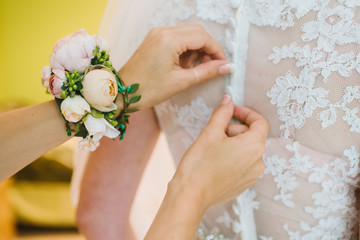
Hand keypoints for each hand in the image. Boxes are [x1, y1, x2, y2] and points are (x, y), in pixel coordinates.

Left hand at [118, 25, 231, 109]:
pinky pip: (176, 38)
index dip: (216, 50)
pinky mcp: (154, 39)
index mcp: (170, 39)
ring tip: (193, 69)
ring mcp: (157, 34)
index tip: (222, 64)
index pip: (203, 37)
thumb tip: (226, 66)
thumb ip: (206, 71)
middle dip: (206, 49)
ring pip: (186, 35)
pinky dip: (184, 49)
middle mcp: (163, 31)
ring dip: (195, 49)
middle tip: (209, 67)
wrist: (123, 92)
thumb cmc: (148, 89)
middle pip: (196, 32)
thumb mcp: (181, 81)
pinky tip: (183, 65)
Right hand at [171, 95, 268, 211]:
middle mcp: (258, 162)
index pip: (260, 122)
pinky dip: (232, 157)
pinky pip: (243, 163)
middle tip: (214, 133)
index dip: (245, 112)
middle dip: (235, 129)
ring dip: (233, 143)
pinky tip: (215, 161)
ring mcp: (252, 175)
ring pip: (247, 149)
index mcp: (254, 146)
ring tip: (213, 149)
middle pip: (252, 135)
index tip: (231, 110)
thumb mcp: (210, 132)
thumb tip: (229, 100)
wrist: (190, 196)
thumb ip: (223, 113)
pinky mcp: (244, 184)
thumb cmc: (199, 164)